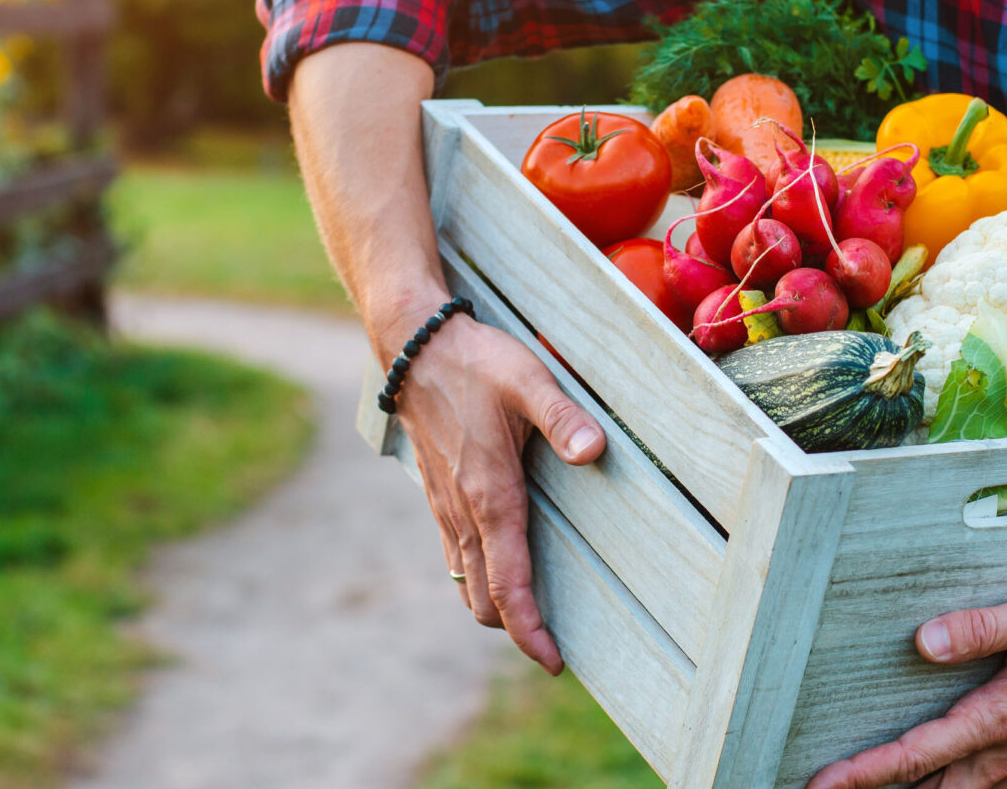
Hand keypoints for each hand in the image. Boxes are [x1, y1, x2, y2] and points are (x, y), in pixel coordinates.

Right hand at [389, 311, 605, 674]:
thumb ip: (563, 418)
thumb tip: (593, 452)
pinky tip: (503, 568)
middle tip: (554, 646)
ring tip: (534, 616)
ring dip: (496, 606)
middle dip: (516, 628)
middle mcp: (464, 512)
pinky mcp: (439, 496)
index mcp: (490, 495)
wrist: (413, 346)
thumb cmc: (476, 361)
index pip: (508, 583)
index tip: (552, 661)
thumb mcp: (529, 380)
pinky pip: (456, 556)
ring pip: (467, 581)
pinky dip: (479, 578)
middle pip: (484, 599)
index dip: (529, 629)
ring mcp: (446, 507)